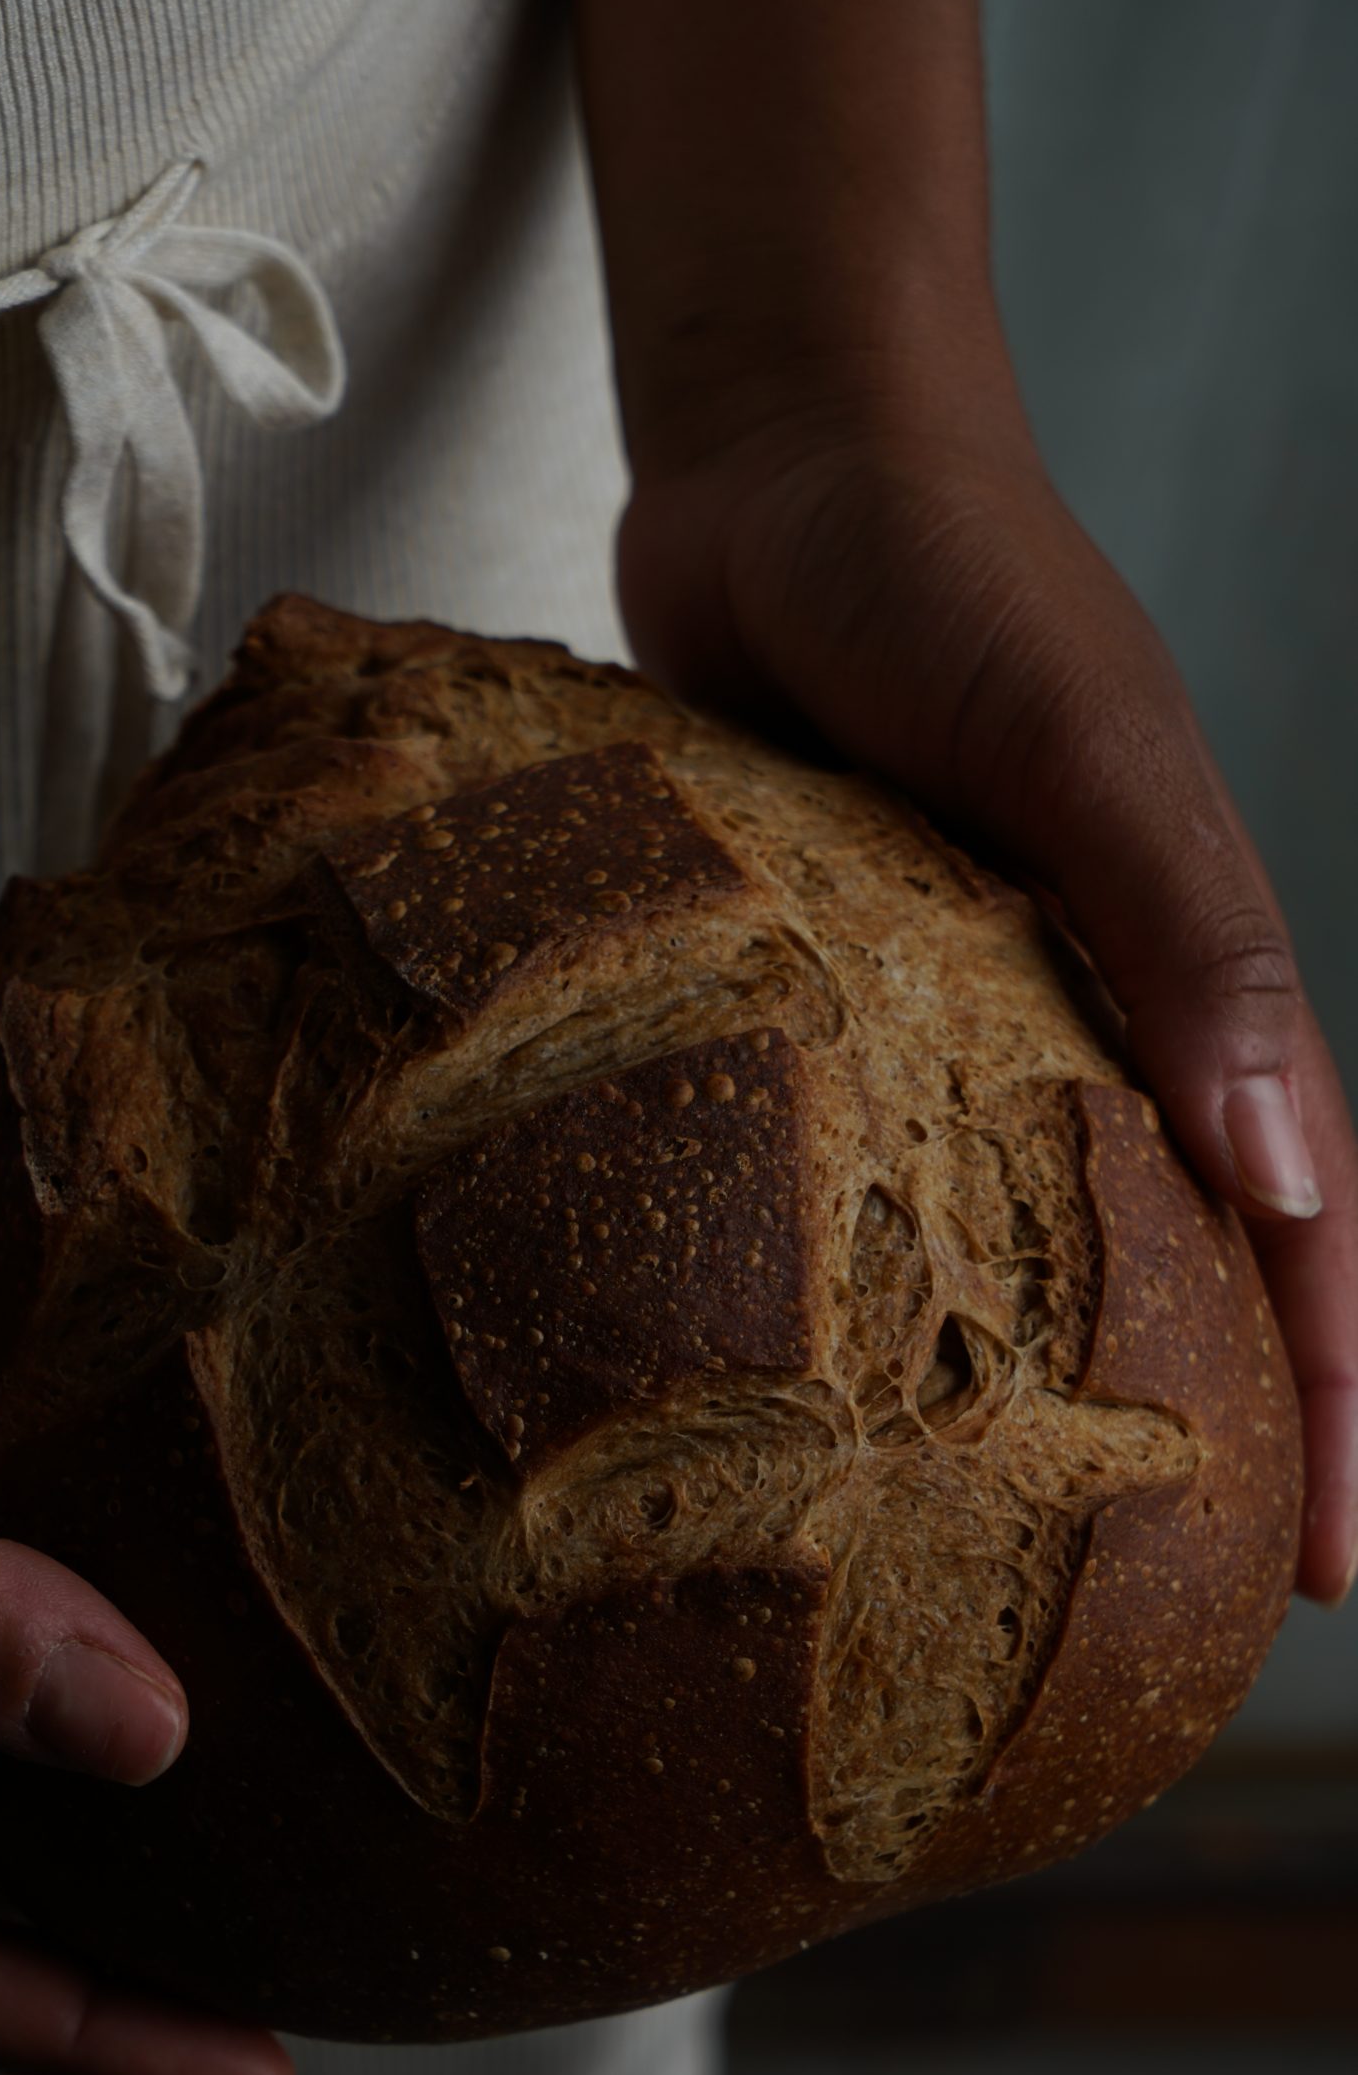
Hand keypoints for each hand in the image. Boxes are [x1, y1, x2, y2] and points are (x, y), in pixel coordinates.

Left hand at [616, 395, 1357, 1602]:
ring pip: (1035, 1225)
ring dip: (1053, 1372)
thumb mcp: (1082, 741)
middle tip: (1182, 1612)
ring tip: (1019, 1535)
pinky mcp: (834, 989)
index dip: (1335, 1402)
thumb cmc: (943, 571)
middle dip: (1212, 1431)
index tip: (1334, 1573)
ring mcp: (960, 1008)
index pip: (1300, 1223)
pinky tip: (824, 1364)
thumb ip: (1188, 931)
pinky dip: (885, 1263)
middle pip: (1183, 1254)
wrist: (772, 462)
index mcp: (1188, 968)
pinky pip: (879, 1153)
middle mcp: (1087, 1007)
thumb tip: (1292, 1174)